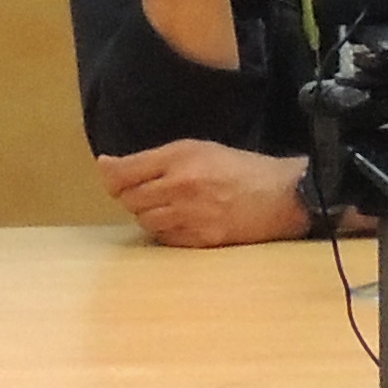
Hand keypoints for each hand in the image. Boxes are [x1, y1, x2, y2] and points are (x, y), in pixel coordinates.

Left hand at [99, 142, 306, 247]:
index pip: (123, 172)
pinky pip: (164, 238)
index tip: (109, 175)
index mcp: (179, 157)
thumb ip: (153, 159)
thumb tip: (107, 166)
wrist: (280, 195)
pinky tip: (182, 221)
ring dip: (148, 214)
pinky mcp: (200, 239)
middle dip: (131, 196)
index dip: (110, 176)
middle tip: (149, 191)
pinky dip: (165, 231)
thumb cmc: (239, 169)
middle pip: (129, 198)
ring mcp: (190, 214)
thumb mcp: (197, 148)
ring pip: (144, 220)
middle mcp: (180, 185)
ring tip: (169, 205)